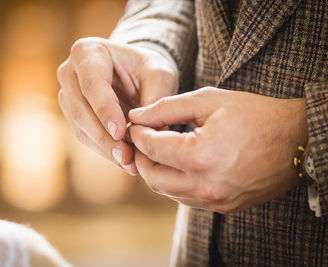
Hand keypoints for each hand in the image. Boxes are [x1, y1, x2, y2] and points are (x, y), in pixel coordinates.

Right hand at [57, 37, 177, 174]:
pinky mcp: (72, 115)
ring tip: (130, 163)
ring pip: (80, 127)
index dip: (105, 110)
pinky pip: (84, 137)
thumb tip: (148, 130)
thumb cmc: (146, 69)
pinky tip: (123, 160)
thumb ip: (155, 96)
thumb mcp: (159, 74)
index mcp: (88, 52)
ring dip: (104, 148)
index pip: (93, 84)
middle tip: (127, 157)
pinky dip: (104, 150)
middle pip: (81, 110)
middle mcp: (69, 72)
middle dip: (104, 137)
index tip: (120, 133)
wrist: (134, 74)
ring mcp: (67, 95)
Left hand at [128, 87, 307, 211]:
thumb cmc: (254, 114)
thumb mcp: (208, 101)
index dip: (138, 133)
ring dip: (156, 171)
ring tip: (159, 150)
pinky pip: (186, 199)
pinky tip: (178, 165)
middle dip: (140, 156)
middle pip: (152, 176)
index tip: (137, 123)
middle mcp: (205, 185)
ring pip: (167, 191)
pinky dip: (175, 183)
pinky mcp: (224, 207)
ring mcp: (215, 200)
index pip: (150, 147)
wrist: (296, 139)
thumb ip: (166, 108)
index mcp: (199, 156)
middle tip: (142, 139)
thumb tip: (137, 115)